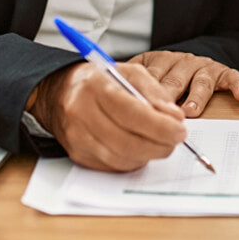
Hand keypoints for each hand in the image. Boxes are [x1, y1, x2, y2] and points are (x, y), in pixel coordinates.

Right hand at [27, 62, 186, 171]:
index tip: (180, 130)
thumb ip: (154, 92)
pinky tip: (139, 148)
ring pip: (122, 159)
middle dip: (159, 145)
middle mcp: (82, 113)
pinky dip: (133, 161)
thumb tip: (175, 117)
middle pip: (128, 142)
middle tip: (174, 140)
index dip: (160, 126)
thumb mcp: (129, 73)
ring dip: (148, 155)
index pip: (132, 113)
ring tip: (159, 143)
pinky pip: (112, 166)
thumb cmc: (98, 80)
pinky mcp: (78, 155)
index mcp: (95, 87)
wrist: (58, 93)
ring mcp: (78, 137)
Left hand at [127, 51, 238, 116]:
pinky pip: (231, 76)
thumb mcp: (144, 78)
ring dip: (196, 97)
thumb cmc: (164, 77)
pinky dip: (236, 84)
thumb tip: (114, 110)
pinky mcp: (222, 71)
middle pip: (174, 80)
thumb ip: (133, 90)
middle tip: (163, 115)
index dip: (146, 95)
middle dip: (168, 99)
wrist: (193, 61)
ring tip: (190, 113)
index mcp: (158, 62)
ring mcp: (202, 66)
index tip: (140, 110)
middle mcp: (180, 62)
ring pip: (200, 81)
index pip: (150, 77)